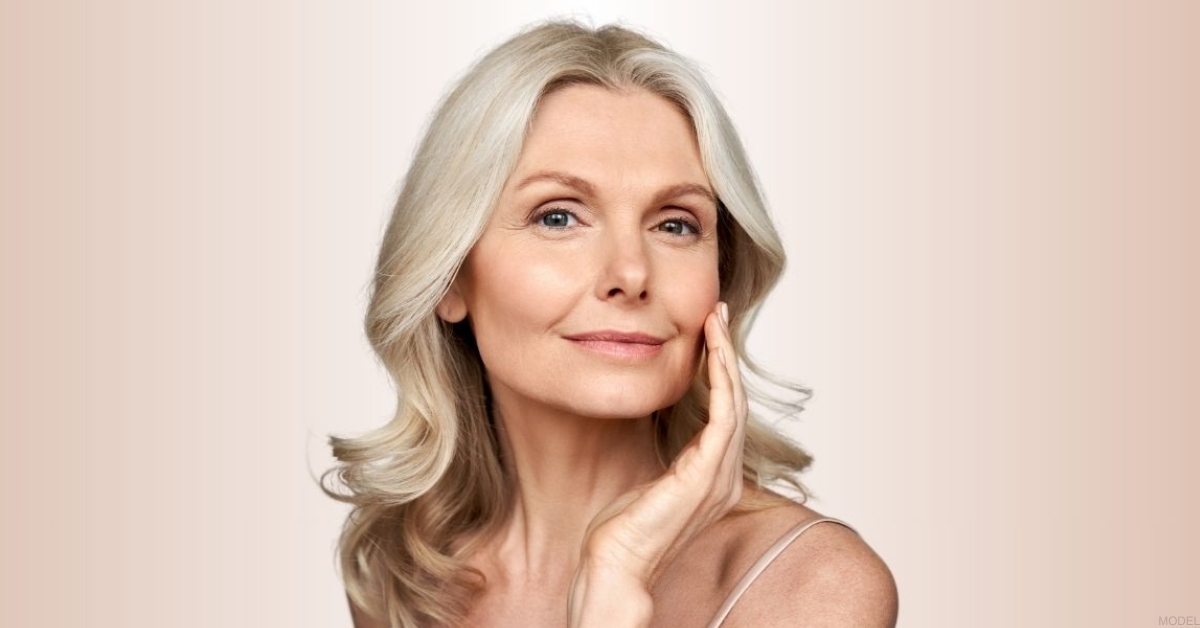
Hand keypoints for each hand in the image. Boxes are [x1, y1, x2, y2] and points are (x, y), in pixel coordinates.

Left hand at [568, 301, 747, 624]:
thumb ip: (666, 453)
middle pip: (736, 400)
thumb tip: (658, 420)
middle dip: (727, 353)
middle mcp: (725, 475)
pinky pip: (723, 417)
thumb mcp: (650, 478)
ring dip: (726, 358)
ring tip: (717, 322)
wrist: (615, 564)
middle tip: (719, 313)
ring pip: (734, 402)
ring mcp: (720, 477)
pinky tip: (714, 353)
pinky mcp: (706, 475)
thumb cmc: (623, 528)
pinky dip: (721, 381)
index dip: (720, 370)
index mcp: (714, 476)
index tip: (710, 334)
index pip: (725, 412)